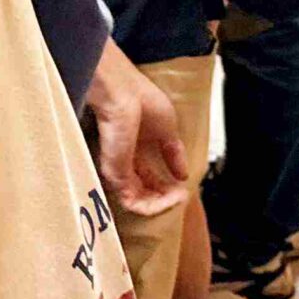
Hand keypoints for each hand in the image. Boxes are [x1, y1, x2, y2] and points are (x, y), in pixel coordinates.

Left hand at [85, 41, 189, 217]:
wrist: (120, 93)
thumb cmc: (139, 98)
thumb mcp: (167, 126)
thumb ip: (173, 152)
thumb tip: (183, 173)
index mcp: (135, 146)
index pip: (148, 176)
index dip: (166, 187)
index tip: (181, 190)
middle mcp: (125, 159)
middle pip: (144, 191)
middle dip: (164, 198)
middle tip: (178, 198)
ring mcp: (118, 168)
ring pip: (139, 201)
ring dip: (161, 205)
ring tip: (176, 199)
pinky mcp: (115, 174)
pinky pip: (134, 202)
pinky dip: (154, 206)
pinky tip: (169, 198)